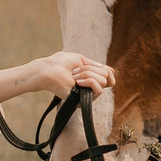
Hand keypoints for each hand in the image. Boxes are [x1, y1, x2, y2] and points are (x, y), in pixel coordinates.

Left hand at [0, 51, 115, 103]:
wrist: (48, 70)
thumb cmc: (60, 63)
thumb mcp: (81, 60)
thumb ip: (95, 66)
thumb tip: (112, 72)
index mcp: (89, 78)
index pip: (109, 77)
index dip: (108, 71)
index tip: (97, 66)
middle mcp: (90, 87)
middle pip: (107, 76)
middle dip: (92, 69)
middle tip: (75, 71)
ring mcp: (88, 94)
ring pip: (103, 81)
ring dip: (88, 74)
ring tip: (74, 76)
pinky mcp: (84, 100)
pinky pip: (98, 90)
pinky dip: (89, 81)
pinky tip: (77, 81)